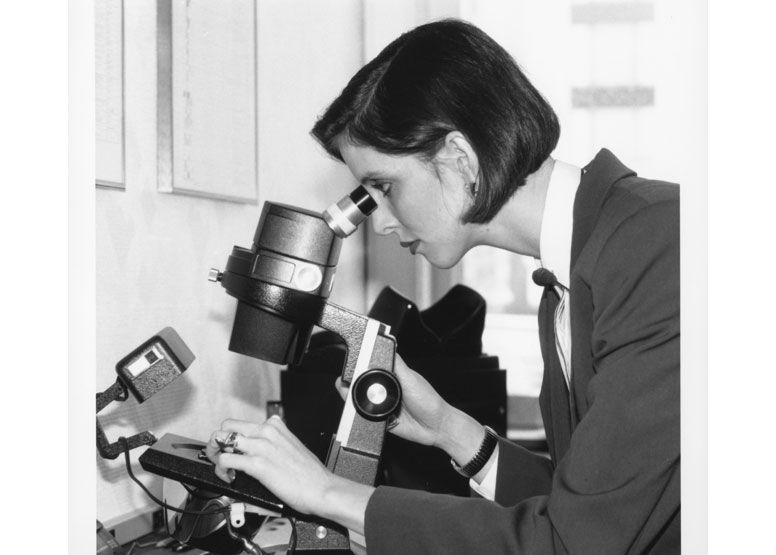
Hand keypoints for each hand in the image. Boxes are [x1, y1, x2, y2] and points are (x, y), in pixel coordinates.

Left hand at [205, 416, 334, 514]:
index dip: (233, 437)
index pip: (242, 423)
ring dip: (216, 454)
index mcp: (275, 426)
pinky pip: (225, 461)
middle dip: (218, 441)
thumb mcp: (292, 446)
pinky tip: (229, 477)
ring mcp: (261, 446)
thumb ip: (275, 441)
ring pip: (221, 440)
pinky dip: (221, 470)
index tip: (232, 450)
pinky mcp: (257, 464)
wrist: (321, 488)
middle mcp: (267, 431)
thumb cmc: (311, 474)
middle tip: (219, 455)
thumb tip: (258, 448)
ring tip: (222, 468)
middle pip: (226, 426)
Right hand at [336, 355, 450, 447]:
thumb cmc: (428, 401)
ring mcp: (383, 405)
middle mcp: (386, 389)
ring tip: (347, 393)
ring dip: (353, 399)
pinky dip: (360, 414)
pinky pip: (365, 416)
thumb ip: (396, 364)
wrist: (434, 427)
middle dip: (353, 383)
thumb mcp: (410, 377)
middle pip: (363, 384)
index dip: (360, 366)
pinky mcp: (380, 419)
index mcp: (392, 376)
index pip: (372, 367)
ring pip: (361, 400)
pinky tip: (360, 410)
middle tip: (346, 382)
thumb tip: (385, 344)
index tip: (352, 366)